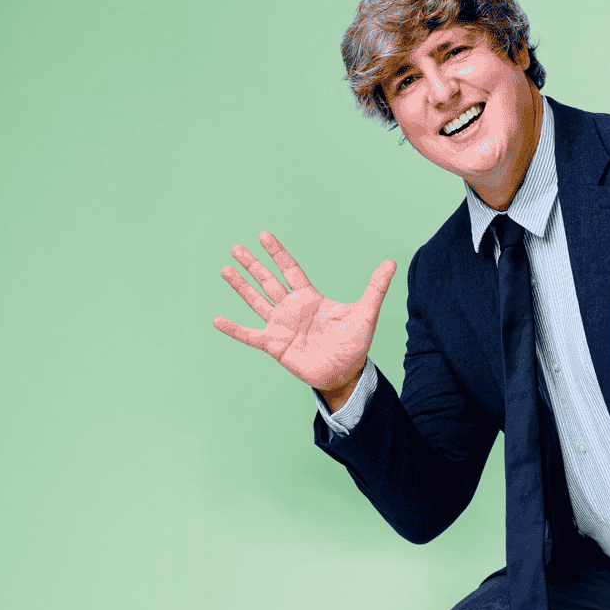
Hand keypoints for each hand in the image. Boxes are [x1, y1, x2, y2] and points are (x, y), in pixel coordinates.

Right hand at [213, 232, 396, 404]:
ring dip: (240, 287)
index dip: (278, 253)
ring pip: (256, 301)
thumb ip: (375, 287)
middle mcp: (292, 309)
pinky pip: (249, 335)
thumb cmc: (355, 343)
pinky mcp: (274, 346)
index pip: (290, 270)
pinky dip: (234, 329)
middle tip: (236, 248)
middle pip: (268, 281)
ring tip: (225, 269)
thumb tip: (392, 262)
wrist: (345, 373)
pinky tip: (217, 320)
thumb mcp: (365, 313)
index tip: (264, 236)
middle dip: (253, 265)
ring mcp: (281, 326)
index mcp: (310, 298)